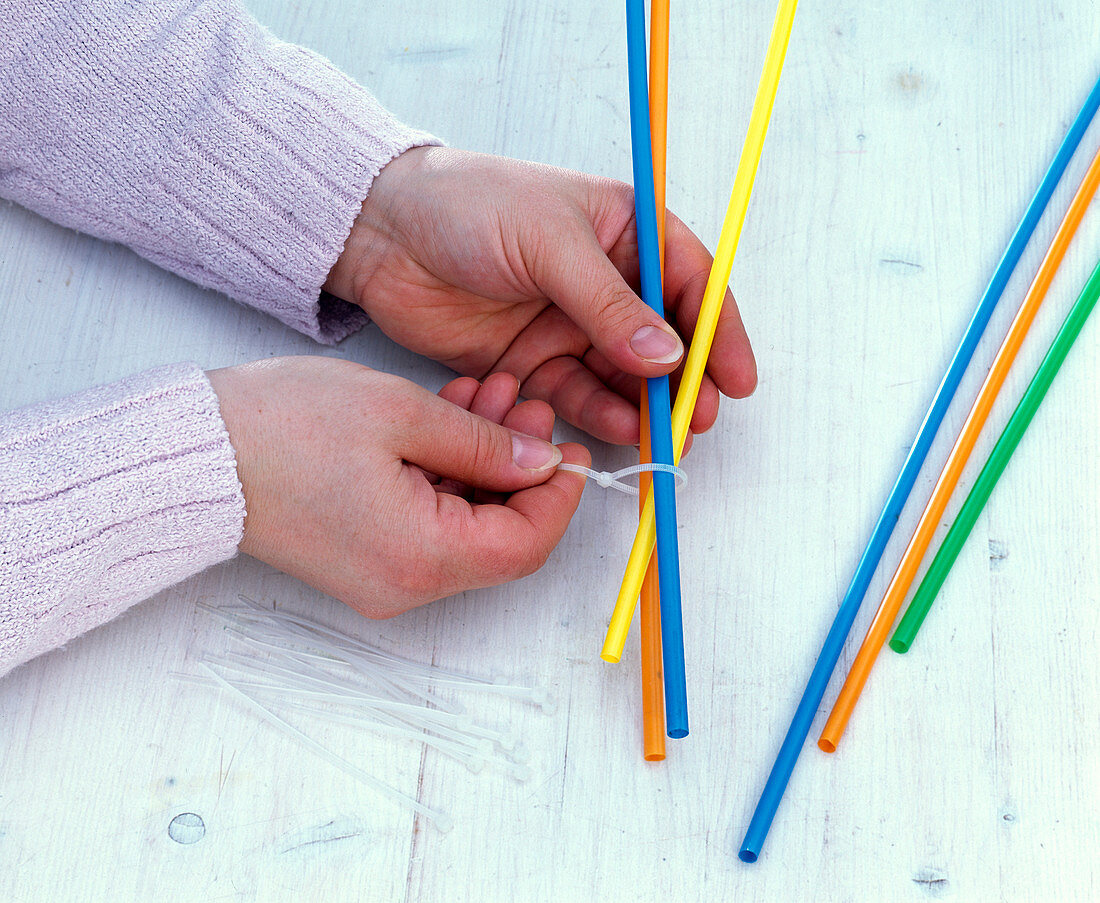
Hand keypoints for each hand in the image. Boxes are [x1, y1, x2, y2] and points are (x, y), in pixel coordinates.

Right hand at [207, 357, 588, 617]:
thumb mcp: (401, 413)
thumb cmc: (282, 428)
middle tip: (529, 405)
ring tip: (491, 397)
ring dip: (486, 465)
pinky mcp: (366, 561)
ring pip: (467, 528)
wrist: (195, 455)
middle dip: (524, 471)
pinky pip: (431, 525)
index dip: (561, 497)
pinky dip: (449, 476)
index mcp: (421, 558)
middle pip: (500, 540)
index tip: (572, 448)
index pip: (526, 545)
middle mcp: (406, 585)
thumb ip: (485, 443)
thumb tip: (542, 461)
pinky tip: (453, 419)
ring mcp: (384, 579)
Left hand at [324, 147, 755, 445]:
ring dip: (644, 405)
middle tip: (696, 419)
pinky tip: (615, 429)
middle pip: (661, 339)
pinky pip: (575, 394)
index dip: (720, 332)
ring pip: (621, 375)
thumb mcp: (549, 242)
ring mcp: (568, 323)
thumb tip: (668, 354)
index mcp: (623, 231)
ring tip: (660, 434)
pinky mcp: (532, 359)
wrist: (384, 235)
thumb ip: (608, 303)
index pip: (690, 283)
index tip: (737, 379)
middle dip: (683, 381)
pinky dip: (596, 414)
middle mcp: (603, 281)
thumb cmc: (466, 205)